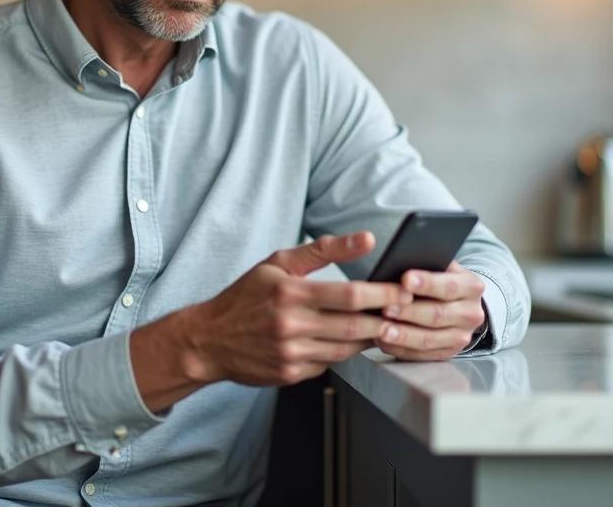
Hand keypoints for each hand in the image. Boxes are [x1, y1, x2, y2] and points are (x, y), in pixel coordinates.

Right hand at [181, 232, 413, 386]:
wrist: (209, 339)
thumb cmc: (244, 297)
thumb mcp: (277, 263)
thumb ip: (323, 250)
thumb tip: (366, 238)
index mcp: (290, 293)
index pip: (350, 295)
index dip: (383, 294)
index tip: (402, 290)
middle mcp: (291, 325)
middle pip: (355, 326)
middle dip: (385, 319)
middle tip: (404, 311)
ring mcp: (291, 353)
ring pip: (346, 350)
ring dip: (369, 338)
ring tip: (382, 324)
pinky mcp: (290, 374)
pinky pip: (329, 365)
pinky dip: (342, 353)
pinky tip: (346, 341)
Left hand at [374, 260, 486, 361]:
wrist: (460, 303)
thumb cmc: (441, 280)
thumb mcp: (441, 267)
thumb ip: (426, 266)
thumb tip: (397, 265)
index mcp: (471, 287)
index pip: (449, 286)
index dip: (426, 283)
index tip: (405, 280)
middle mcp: (471, 314)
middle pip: (437, 315)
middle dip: (409, 312)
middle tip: (386, 308)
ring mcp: (461, 337)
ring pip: (429, 339)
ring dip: (403, 335)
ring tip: (382, 330)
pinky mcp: (448, 353)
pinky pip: (422, 355)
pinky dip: (401, 349)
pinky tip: (384, 342)